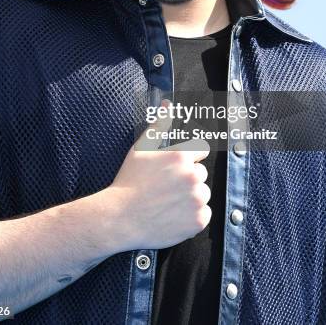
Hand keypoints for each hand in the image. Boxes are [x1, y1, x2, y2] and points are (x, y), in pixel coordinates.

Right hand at [107, 99, 210, 250]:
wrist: (121, 219)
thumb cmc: (129, 181)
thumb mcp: (141, 148)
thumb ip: (159, 124)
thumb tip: (168, 104)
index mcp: (181, 156)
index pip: (200, 151)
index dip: (187, 159)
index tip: (174, 169)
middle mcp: (193, 176)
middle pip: (200, 173)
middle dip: (187, 178)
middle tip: (166, 187)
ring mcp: (197, 200)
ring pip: (203, 193)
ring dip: (191, 197)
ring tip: (168, 202)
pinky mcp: (198, 220)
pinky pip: (204, 213)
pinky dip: (192, 216)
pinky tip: (173, 214)